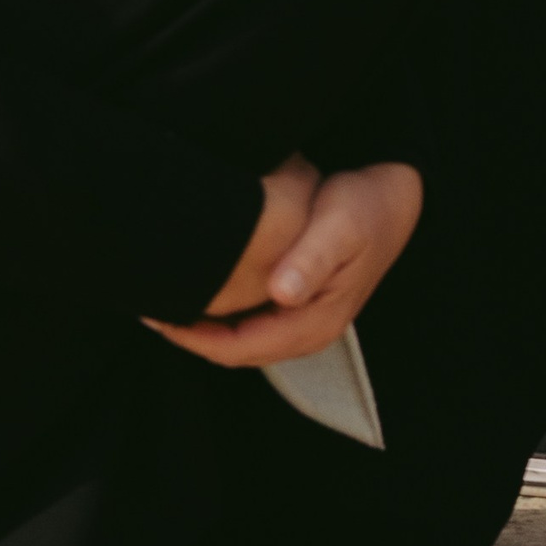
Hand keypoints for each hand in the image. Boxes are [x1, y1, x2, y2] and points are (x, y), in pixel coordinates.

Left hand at [146, 153, 424, 366]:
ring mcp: (303, 319)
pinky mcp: (298, 301)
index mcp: (314, 324)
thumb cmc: (368, 207)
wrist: (398, 195)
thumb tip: (282, 292)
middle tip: (147, 303)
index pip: (237, 349)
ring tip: (165, 297)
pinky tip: (200, 285)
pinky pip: (248, 319)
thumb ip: (312, 258)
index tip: (156, 313)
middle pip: (233, 350)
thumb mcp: (341, 226)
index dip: (191, 338)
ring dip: (202, 324)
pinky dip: (219, 311)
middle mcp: (307, 331)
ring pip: (238, 338)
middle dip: (188, 334)